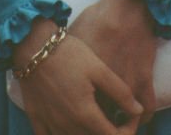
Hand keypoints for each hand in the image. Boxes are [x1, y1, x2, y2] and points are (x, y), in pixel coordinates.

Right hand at [18, 31, 142, 134]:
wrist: (32, 45)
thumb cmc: (68, 54)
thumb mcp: (98, 68)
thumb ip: (120, 92)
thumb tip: (139, 111)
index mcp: (85, 115)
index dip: (127, 130)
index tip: (131, 116)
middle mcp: (68, 126)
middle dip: (109, 133)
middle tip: (116, 118)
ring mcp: (50, 124)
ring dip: (89, 134)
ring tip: (96, 119)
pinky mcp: (36, 119)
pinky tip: (69, 127)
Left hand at [69, 0, 157, 124]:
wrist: (126, 6)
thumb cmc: (97, 18)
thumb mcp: (75, 37)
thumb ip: (68, 60)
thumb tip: (57, 71)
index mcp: (85, 79)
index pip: (81, 112)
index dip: (82, 120)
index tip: (83, 119)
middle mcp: (106, 88)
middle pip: (104, 120)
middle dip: (102, 126)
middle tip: (101, 124)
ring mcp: (127, 85)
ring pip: (128, 120)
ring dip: (124, 125)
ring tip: (120, 124)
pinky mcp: (145, 79)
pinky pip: (148, 109)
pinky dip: (145, 117)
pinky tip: (139, 116)